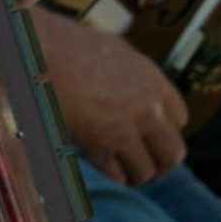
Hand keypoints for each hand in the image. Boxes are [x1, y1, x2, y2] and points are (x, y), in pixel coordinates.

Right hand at [36, 11, 186, 185]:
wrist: (40, 53)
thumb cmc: (69, 45)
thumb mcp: (116, 51)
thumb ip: (135, 76)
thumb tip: (139, 91)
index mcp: (153, 82)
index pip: (180, 120)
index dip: (166, 130)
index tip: (153, 135)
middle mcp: (147, 109)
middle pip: (173, 153)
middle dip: (160, 162)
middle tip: (147, 164)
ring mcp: (125, 130)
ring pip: (147, 171)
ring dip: (135, 173)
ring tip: (123, 170)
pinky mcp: (100, 146)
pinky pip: (117, 175)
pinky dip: (112, 174)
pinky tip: (102, 164)